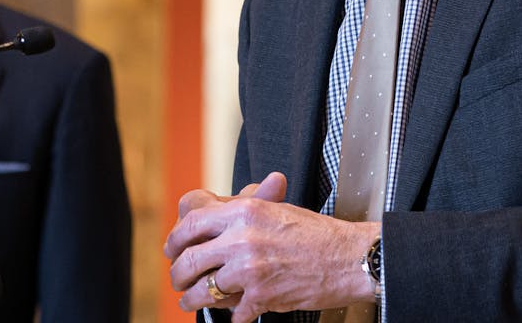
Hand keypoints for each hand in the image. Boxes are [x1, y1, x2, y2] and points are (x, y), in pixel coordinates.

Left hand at [164, 172, 379, 322]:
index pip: (193, 222)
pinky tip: (236, 313)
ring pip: (203, 290)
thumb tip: (206, 210)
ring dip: (193, 300)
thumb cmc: (316, 234)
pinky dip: (233, 317)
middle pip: (189, 258)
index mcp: (245, 210)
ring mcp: (250, 268)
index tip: (172, 249)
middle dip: (178, 274)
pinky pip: (232, 313)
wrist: (349, 258)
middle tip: (179, 280)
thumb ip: (240, 210)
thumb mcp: (275, 210)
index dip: (175, 239)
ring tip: (191, 302)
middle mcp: (242, 236)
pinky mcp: (261, 296)